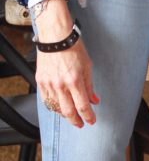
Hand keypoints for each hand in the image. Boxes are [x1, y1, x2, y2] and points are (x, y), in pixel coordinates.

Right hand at [33, 0, 98, 127]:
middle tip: (81, 124)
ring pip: (56, 108)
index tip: (92, 120)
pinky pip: (46, 100)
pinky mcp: (41, 81)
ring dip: (65, 114)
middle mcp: (61, 85)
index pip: (83, 106)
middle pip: (68, 112)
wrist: (56, 36)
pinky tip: (59, 106)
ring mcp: (49, 84)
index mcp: (75, 80)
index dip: (89, 116)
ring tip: (72, 115)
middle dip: (76, 121)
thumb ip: (90, 86)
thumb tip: (95, 100)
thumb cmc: (73, 48)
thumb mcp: (87, 66)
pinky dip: (54, 106)